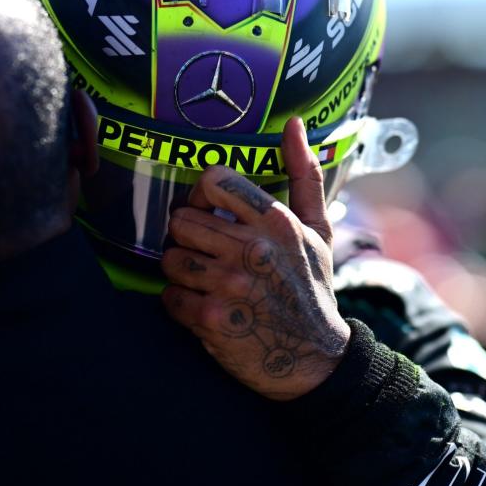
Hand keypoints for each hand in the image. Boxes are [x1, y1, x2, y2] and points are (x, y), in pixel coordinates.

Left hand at [161, 117, 347, 400]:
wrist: (317, 361)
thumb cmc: (312, 289)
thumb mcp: (317, 231)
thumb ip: (304, 175)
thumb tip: (295, 123)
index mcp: (277, 221)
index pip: (212, 180)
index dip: (201, 197)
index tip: (210, 215)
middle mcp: (254, 248)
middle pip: (182, 220)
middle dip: (189, 239)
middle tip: (208, 255)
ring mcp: (231, 284)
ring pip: (170, 258)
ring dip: (181, 272)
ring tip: (206, 283)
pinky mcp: (212, 319)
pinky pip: (168, 296)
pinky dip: (179, 305)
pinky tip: (204, 309)